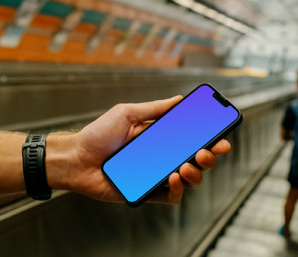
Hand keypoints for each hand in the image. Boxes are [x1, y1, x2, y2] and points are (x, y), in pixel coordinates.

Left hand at [45, 96, 230, 203]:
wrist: (76, 158)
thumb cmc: (98, 135)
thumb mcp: (126, 113)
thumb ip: (154, 108)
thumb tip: (180, 99)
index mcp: (160, 138)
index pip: (191, 138)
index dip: (209, 138)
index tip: (222, 134)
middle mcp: (161, 157)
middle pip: (196, 160)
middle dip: (209, 156)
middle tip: (205, 151)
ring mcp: (155, 175)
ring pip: (188, 180)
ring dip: (195, 173)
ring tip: (186, 165)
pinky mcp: (147, 192)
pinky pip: (170, 197)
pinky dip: (176, 189)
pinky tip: (172, 178)